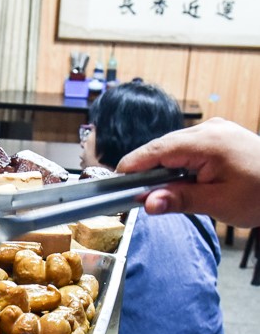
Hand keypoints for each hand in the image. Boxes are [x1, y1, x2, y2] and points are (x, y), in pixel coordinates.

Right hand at [116, 117, 259, 227]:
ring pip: (172, 148)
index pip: (156, 151)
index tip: (114, 184)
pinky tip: (174, 183)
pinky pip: (185, 148)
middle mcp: (208, 130)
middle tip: (133, 197)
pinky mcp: (218, 137)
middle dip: (144, 172)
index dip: (131, 167)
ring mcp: (214, 131)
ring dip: (160, 170)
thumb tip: (148, 203)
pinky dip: (175, 165)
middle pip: (161, 148)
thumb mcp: (218, 202)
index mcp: (207, 142)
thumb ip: (179, 200)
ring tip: (155, 194)